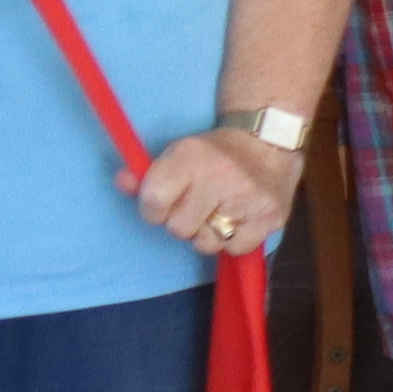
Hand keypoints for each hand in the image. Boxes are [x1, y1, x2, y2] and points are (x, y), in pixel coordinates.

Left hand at [127, 124, 303, 263]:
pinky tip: (237, 219)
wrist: (269, 142)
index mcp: (192, 156)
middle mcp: (220, 176)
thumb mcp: (179, 155)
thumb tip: (121, 182)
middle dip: (182, 221)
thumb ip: (147, 175)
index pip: (154, 200)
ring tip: (217, 213)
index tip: (164, 203)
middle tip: (196, 206)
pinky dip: (232, 240)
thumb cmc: (215, 154)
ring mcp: (248, 199)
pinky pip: (234, 249)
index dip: (154, 209)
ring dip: (207, 234)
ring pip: (206, 244)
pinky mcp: (270, 217)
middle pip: (179, 228)